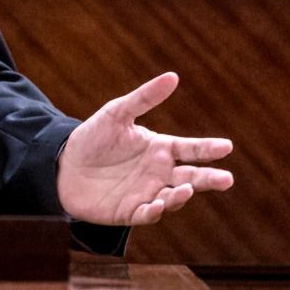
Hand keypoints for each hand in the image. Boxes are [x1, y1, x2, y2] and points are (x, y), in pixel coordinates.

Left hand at [56, 71, 233, 226]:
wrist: (63, 165)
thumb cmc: (94, 137)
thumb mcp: (117, 113)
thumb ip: (144, 97)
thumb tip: (173, 76)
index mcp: (161, 148)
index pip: (191, 149)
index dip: (208, 148)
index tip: (226, 146)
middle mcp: (160, 173)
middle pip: (192, 177)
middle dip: (209, 179)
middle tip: (226, 179)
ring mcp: (148, 193)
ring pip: (173, 197)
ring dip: (182, 195)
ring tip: (187, 188)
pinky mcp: (131, 211)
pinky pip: (147, 214)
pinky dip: (154, 211)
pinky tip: (157, 205)